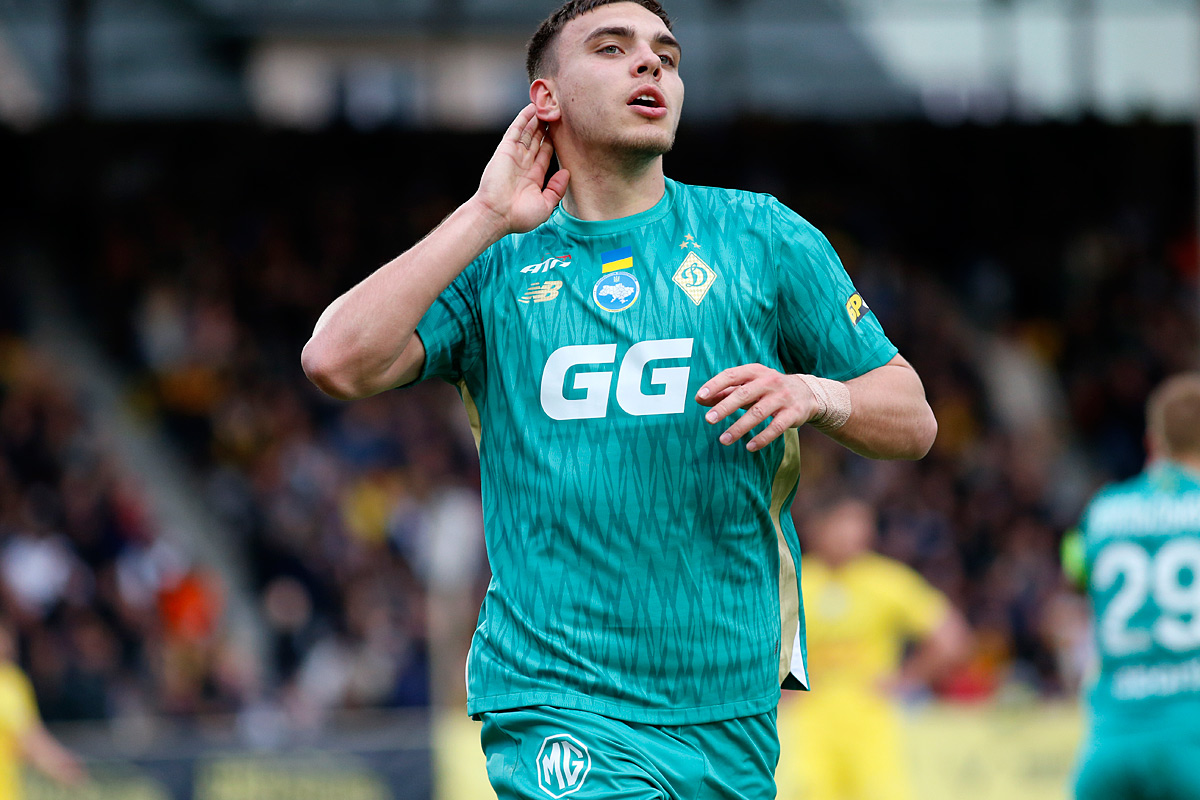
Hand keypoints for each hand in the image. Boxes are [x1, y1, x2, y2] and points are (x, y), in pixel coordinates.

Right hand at [473, 104, 569, 234]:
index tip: (563, 131)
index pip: (545, 154)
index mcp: (533, 177)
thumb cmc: (520, 216)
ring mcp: (514, 156)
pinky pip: (516, 129)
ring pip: (528, 132)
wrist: (497, 215)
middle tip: (555, 113)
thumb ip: (557, 188)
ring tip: (546, 105)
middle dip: (546, 128)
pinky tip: (532, 108)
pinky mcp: (505, 150)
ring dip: (536, 120)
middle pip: (537, 140)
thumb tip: (567, 172)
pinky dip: (523, 118)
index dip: (553, 142)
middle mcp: (524, 164)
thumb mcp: (546, 205)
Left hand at [695, 364, 818, 451]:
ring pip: (758, 413)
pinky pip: (776, 427)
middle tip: (709, 419)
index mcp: (755, 371)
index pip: (732, 375)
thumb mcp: (748, 385)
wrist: (806, 392)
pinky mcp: (793, 413)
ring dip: (739, 428)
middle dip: (725, 407)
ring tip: (723, 440)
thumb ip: (725, 391)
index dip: (715, 385)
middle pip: (744, 394)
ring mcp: (782, 397)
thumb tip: (699, 398)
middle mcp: (769, 381)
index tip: (700, 396)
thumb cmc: (768, 389)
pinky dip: (762, 438)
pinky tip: (749, 447)